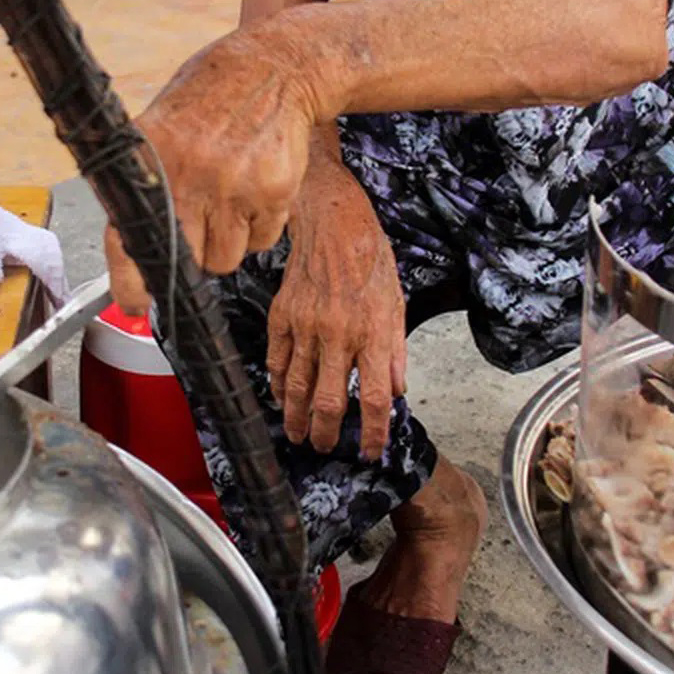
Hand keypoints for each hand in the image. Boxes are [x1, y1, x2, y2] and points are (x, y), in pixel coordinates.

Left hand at [104, 26, 328, 314]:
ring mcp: (234, 185)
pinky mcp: (274, 191)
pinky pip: (262, 241)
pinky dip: (260, 225)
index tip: (135, 304)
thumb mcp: (160, 125)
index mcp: (150, 156)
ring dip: (228, 241)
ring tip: (230, 197)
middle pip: (187, 261)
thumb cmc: (212, 98)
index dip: (130, 281)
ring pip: (225, 259)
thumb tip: (133, 245)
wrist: (275, 67)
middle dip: (193, 256)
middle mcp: (190, 174)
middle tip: (200, 229)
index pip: (127, 237)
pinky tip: (256, 186)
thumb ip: (146, 180)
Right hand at [268, 173, 406, 458]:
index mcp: (372, 333)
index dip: (373, 432)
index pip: (374, 398)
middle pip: (330, 401)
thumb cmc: (369, 259)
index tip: (371, 450)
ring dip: (297, 417)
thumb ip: (394, 350)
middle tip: (325, 448)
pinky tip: (281, 397)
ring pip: (298, 387)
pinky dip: (278, 384)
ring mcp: (306, 326)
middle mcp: (338, 335)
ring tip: (298, 435)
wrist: (333, 223)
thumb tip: (395, 390)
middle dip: (327, 434)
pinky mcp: (282, 316)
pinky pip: (277, 360)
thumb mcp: (396, 303)